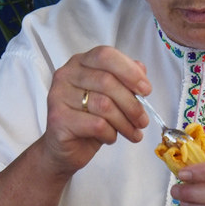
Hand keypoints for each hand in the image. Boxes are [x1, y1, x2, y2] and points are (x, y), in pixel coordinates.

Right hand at [39, 46, 150, 177]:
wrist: (65, 149)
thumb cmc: (89, 121)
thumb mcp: (111, 98)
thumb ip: (125, 80)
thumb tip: (141, 70)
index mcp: (80, 63)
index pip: (106, 55)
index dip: (129, 71)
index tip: (146, 90)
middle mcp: (66, 74)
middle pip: (107, 81)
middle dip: (132, 104)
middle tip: (143, 121)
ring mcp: (58, 95)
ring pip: (104, 105)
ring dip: (125, 122)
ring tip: (132, 133)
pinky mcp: (58, 118)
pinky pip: (96, 124)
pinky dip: (110, 134)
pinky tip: (111, 138)